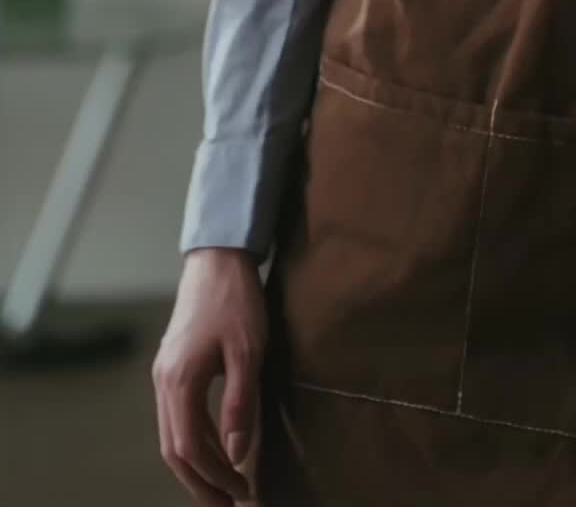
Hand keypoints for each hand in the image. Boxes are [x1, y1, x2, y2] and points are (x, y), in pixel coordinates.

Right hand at [152, 248, 267, 503]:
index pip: (191, 448)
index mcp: (179, 382)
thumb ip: (240, 404)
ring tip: (223, 488)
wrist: (217, 257)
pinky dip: (195, 441)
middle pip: (175, 450)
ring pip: (173, 435)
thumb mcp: (247, 351)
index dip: (215, 477)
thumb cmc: (236, 300)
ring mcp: (164, 374)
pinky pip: (177, 417)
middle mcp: (163, 383)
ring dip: (197, 466)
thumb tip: (238, 455)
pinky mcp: (173, 366)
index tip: (242, 494)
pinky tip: (216, 449)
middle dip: (200, 483)